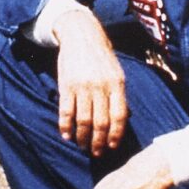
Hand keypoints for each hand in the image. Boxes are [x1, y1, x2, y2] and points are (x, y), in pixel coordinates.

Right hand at [53, 8, 127, 155]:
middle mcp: (101, 87)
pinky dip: (65, 126)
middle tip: (96, 152)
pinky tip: (66, 135)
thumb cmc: (101, 57)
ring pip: (83, 120)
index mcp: (117, 84)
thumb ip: (119, 95)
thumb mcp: (117, 73)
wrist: (81, 36)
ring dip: (82, 137)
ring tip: (82, 145)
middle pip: (101, 122)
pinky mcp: (66, 85)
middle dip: (99, 141)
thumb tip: (123, 119)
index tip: (112, 147)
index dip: (116, 134)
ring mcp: (83, 86)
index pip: (119, 116)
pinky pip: (66, 111)